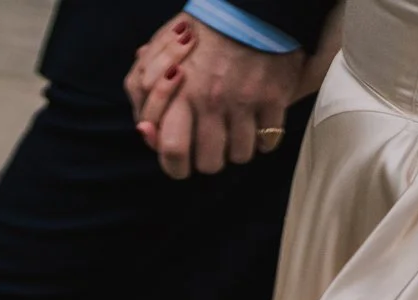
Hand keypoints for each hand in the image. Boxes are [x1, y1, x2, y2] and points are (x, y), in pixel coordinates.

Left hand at [126, 14, 302, 178]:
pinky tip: (258, 124)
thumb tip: (143, 129)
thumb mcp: (161, 50)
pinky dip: (264, 139)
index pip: (172, 151)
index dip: (175, 166)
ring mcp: (244, 102)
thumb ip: (143, 89)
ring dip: (237, 150)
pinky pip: (268, 141)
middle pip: (208, 163)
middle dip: (208, 161)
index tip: (181, 163)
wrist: (251, 6)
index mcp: (180, 92)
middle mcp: (211, 101)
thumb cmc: (202, 29)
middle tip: (211, 146)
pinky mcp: (274, 98)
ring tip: (236, 132)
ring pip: (240, 156)